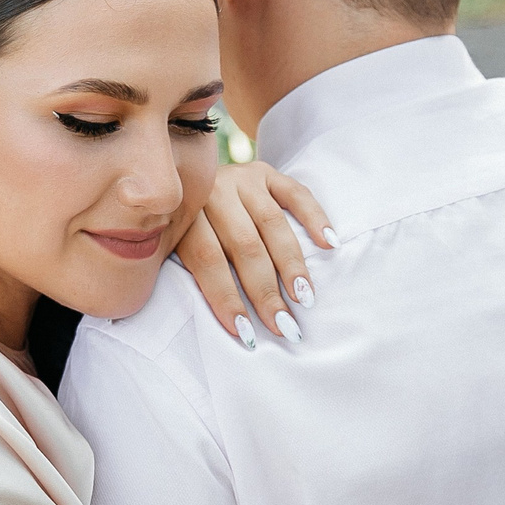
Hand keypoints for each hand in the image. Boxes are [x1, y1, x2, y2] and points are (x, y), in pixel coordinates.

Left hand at [172, 161, 334, 345]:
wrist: (184, 173)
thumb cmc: (186, 227)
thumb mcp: (176, 246)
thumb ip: (191, 271)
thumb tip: (222, 320)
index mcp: (186, 215)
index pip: (208, 260)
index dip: (226, 297)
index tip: (245, 332)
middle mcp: (213, 192)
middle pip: (244, 246)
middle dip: (265, 291)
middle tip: (283, 324)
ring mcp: (242, 178)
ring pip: (271, 224)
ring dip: (291, 264)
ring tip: (305, 297)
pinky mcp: (266, 172)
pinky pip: (296, 194)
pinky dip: (315, 218)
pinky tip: (329, 244)